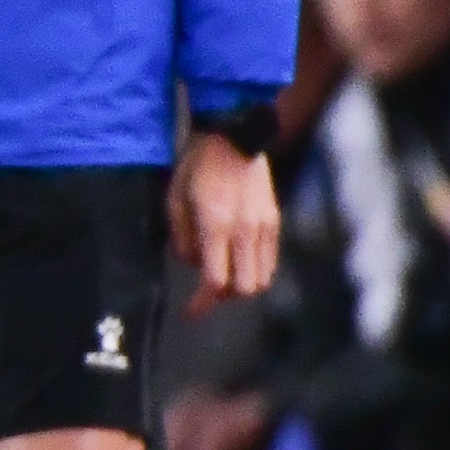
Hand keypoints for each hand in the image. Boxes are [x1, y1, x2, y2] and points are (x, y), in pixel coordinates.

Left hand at [169, 131, 280, 314]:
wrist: (233, 136)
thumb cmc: (196, 167)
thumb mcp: (174, 201)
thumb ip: (181, 239)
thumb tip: (192, 264)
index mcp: (216, 225)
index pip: (215, 281)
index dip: (202, 303)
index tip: (190, 312)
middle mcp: (245, 230)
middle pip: (244, 288)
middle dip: (224, 297)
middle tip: (206, 291)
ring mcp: (264, 226)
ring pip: (262, 278)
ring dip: (242, 285)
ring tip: (224, 275)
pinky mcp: (275, 220)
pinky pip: (270, 260)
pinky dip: (254, 269)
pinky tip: (238, 259)